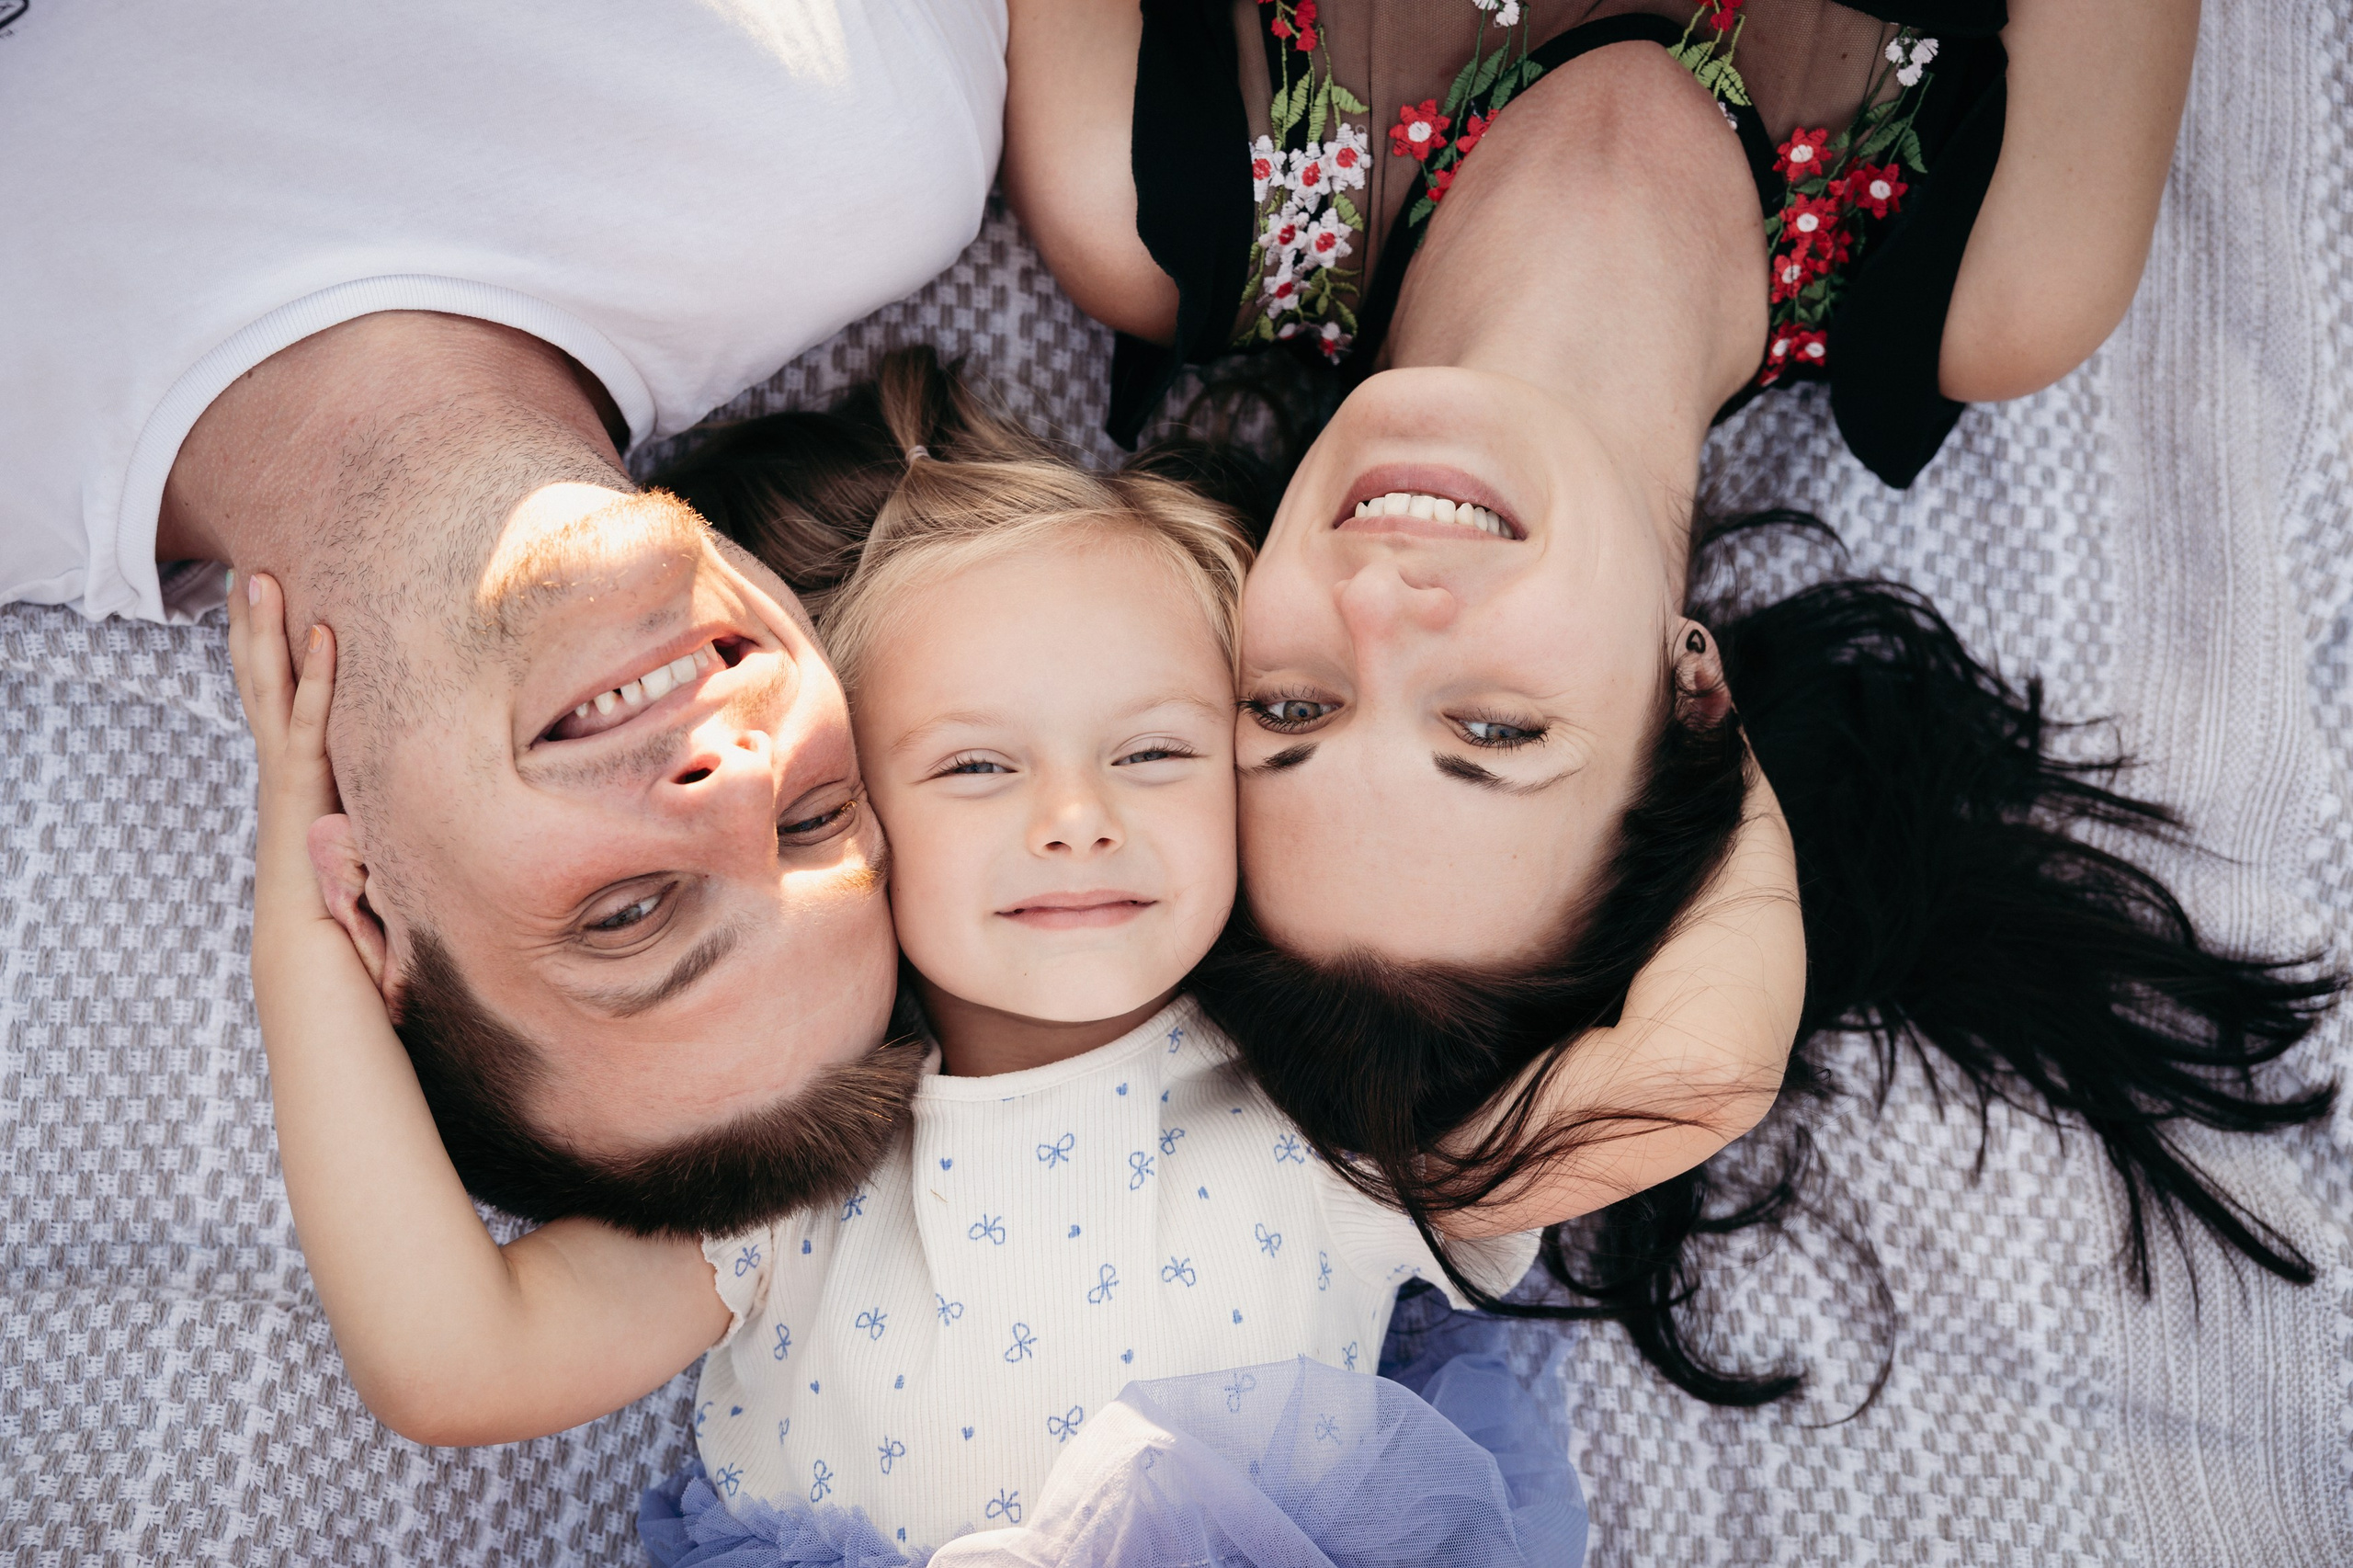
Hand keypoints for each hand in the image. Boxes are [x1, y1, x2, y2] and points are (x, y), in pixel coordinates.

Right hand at [226, 571, 341, 933]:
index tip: (259, 605)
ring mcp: (290, 776)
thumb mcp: (357, 835)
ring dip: (268, 632)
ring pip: (272, 689)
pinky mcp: (308, 789)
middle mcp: (282, 767)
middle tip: (248, 571)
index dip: (262, 651)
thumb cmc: (340, 905)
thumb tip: (401, 785)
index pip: (271, 699)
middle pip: (257, 680)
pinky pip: (314, 723)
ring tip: (263, 579)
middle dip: (250, 625)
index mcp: (293, 773)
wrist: (313, 956)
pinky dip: (320, 680)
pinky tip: (325, 636)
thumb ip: (367, 804)